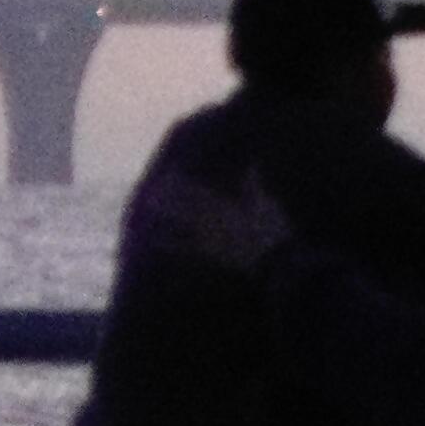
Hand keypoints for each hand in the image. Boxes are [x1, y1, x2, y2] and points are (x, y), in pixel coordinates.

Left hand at [125, 159, 290, 275]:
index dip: (181, 183)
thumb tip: (252, 164)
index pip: (199, 192)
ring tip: (148, 208)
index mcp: (227, 207)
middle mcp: (213, 220)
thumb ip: (254, 185)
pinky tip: (154, 242)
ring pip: (181, 224)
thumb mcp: (266, 204)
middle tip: (150, 190)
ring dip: (165, 216)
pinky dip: (170, 243)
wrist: (275, 261)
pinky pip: (185, 248)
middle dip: (169, 197)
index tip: (166, 174)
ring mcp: (209, 237)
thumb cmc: (273, 232)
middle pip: (185, 206)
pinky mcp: (209, 253)